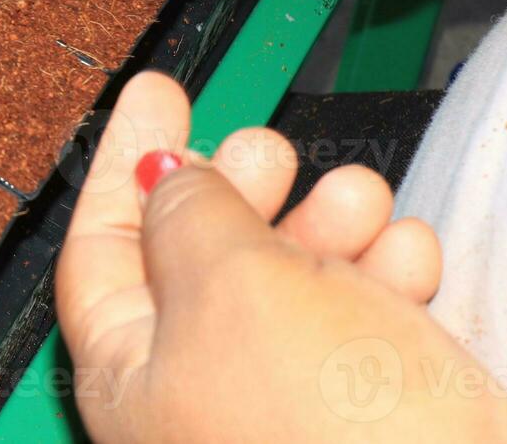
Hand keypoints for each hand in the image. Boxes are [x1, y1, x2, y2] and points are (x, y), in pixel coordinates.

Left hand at [55, 71, 506, 442]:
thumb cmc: (327, 422)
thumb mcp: (227, 279)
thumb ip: (188, 213)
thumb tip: (170, 177)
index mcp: (130, 382)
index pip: (99, 252)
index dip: (127, 165)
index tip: (157, 94)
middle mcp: (198, 404)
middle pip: (199, 264)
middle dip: (239, 190)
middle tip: (270, 146)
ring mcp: (285, 413)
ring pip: (290, 286)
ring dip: (325, 223)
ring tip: (358, 199)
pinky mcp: (370, 418)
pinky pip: (362, 324)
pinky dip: (383, 275)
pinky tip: (407, 255)